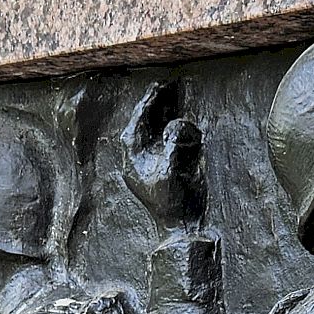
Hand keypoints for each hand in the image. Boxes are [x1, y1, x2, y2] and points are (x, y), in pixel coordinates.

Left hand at [122, 80, 206, 226]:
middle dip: (156, 103)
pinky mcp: (161, 165)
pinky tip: (177, 118)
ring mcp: (149, 161)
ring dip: (163, 113)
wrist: (181, 227)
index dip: (150, 101)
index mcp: (132, 157)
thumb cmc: (172, 203)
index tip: (161, 86)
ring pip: (153, 129)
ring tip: (173, 96)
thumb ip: (174, 146)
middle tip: (169, 85)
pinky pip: (163, 139)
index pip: (138, 121)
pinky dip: (170, 127)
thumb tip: (176, 125)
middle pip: (144, 121)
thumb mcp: (172, 172)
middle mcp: (137, 156)